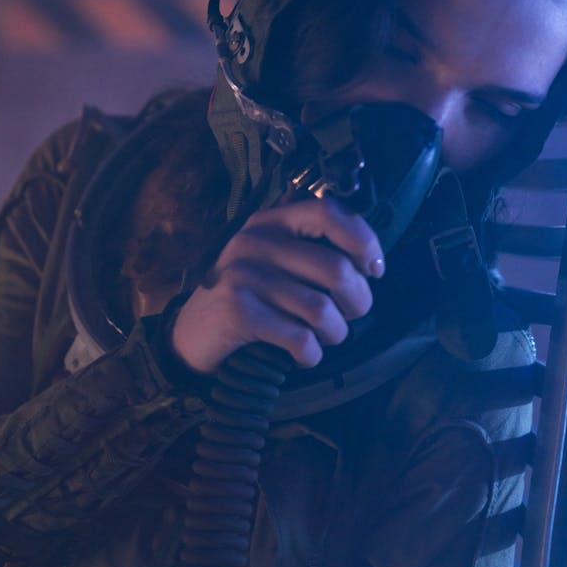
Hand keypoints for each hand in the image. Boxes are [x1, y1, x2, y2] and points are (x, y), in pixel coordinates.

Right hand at [170, 198, 384, 373]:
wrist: (192, 334)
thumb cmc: (250, 297)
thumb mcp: (275, 261)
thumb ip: (313, 250)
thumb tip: (370, 261)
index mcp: (272, 221)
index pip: (328, 212)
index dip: (363, 240)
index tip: (375, 270)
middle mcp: (256, 240)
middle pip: (335, 268)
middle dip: (358, 301)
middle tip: (351, 316)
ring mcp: (243, 275)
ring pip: (321, 309)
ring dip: (335, 333)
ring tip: (325, 338)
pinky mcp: (237, 311)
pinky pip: (298, 337)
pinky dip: (311, 354)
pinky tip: (304, 355)